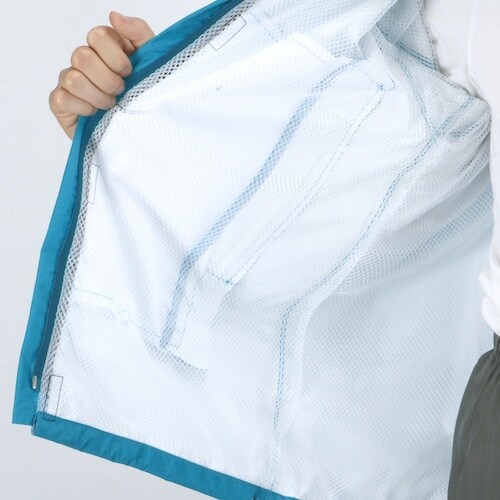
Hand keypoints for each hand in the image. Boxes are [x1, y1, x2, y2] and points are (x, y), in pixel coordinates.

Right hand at [49, 11, 154, 139]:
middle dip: (108, 80)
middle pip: (82, 56)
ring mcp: (69, 79)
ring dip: (99, 97)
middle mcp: (83, 59)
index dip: (116, 57)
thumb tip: (115, 16)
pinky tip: (95, 113)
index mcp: (104, 46)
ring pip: (73, 79)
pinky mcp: (60, 102)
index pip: (98, 35)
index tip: (129, 72)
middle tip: (121, 91)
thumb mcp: (152, 61)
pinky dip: (85, 108)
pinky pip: (63, 98)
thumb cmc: (143, 94)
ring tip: (111, 105)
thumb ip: (139, 33)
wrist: (140, 130)